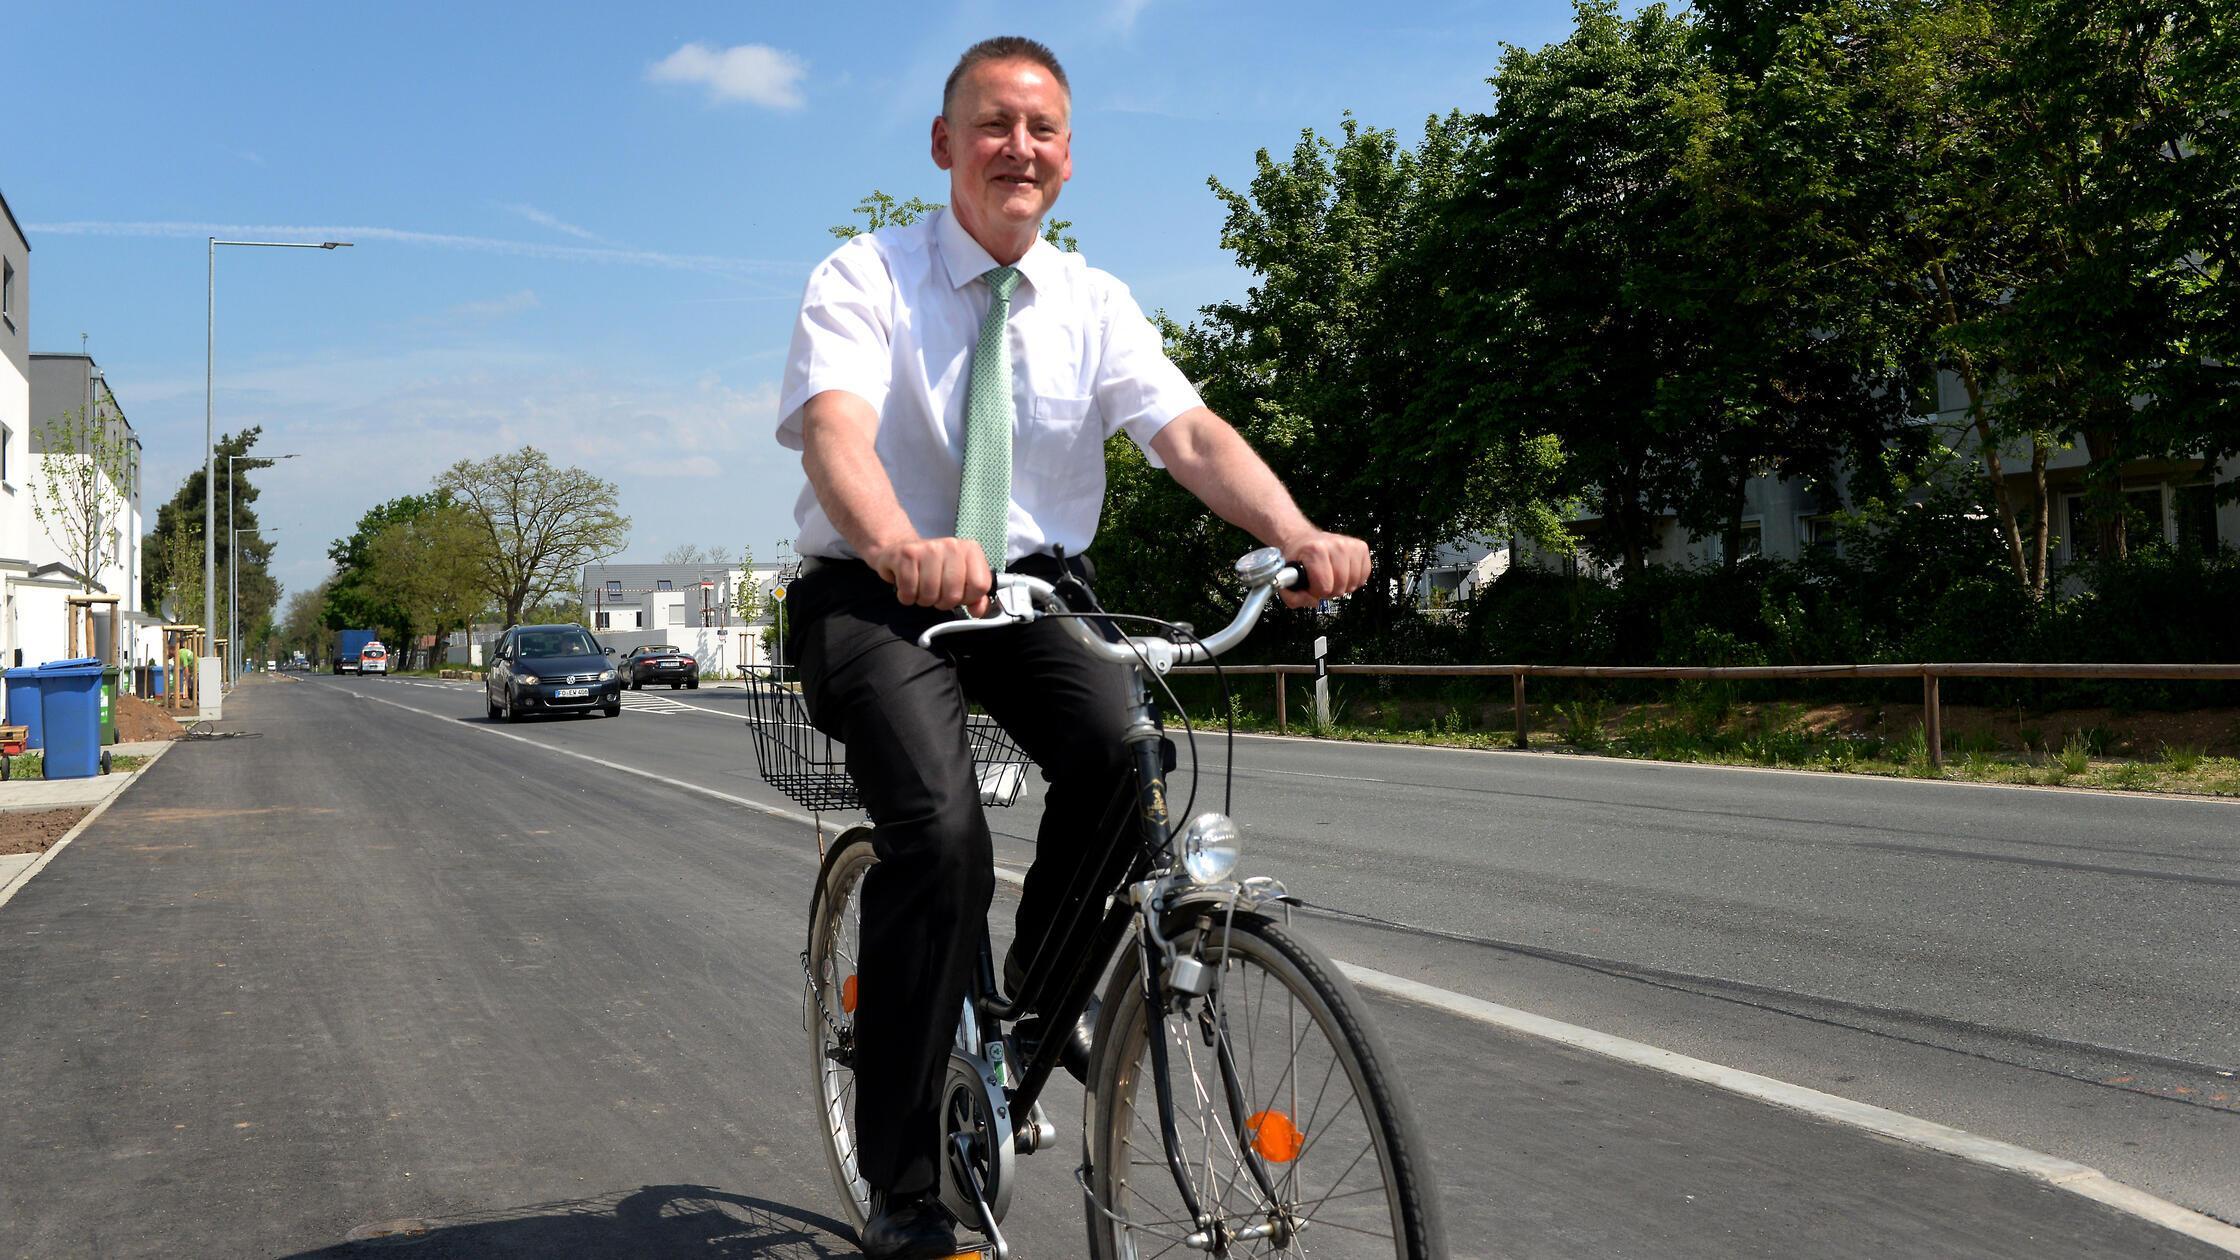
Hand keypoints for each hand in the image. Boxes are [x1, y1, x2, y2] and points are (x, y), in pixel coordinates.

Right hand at [868, 536, 994, 615]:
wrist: (901, 549)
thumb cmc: (934, 567)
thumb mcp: (960, 579)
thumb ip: (975, 597)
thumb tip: (978, 610)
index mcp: (970, 550)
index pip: (980, 586)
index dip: (968, 598)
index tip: (959, 594)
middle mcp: (952, 545)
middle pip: (954, 594)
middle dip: (943, 602)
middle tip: (937, 593)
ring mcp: (928, 548)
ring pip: (930, 594)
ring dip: (924, 600)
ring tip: (921, 588)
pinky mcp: (907, 554)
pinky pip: (909, 591)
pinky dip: (907, 596)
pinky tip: (908, 586)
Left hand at [1276, 530, 1369, 609]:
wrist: (1304, 540)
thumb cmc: (1299, 559)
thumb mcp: (1287, 580)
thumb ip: (1294, 598)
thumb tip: (1312, 601)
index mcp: (1314, 550)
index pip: (1325, 587)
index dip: (1317, 592)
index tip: (1312, 584)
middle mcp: (1335, 544)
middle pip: (1341, 586)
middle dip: (1330, 590)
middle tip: (1322, 581)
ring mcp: (1350, 544)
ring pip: (1354, 582)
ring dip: (1343, 585)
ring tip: (1332, 577)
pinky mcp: (1361, 547)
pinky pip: (1365, 575)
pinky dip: (1355, 579)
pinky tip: (1344, 573)